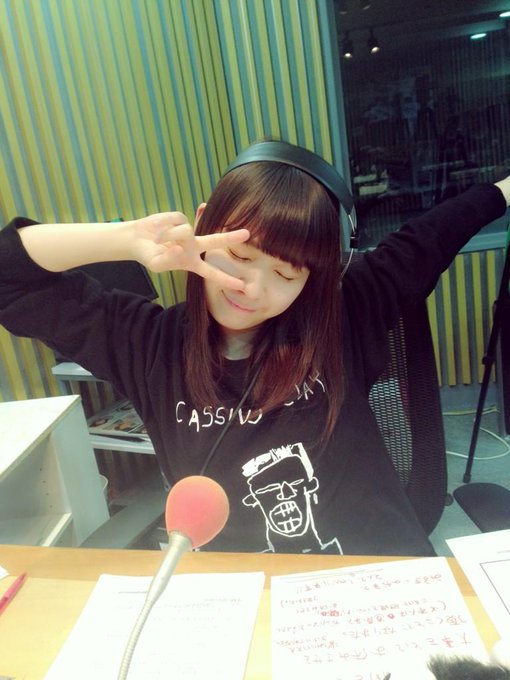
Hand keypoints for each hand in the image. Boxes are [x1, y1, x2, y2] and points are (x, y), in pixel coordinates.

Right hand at [131, 212, 249, 289]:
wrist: (136, 239)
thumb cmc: (148, 255)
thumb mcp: (156, 264)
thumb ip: (168, 260)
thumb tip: (180, 248)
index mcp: (191, 263)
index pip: (211, 273)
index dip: (225, 279)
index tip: (241, 286)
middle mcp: (193, 246)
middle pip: (215, 241)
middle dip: (230, 237)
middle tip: (247, 233)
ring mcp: (187, 232)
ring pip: (185, 231)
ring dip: (168, 235)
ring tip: (156, 240)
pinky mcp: (179, 218)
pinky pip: (175, 220)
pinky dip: (163, 225)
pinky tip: (156, 228)